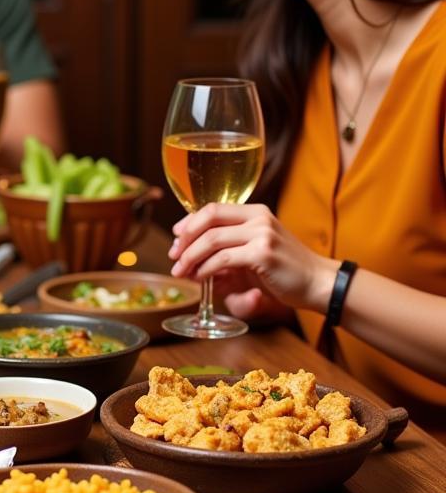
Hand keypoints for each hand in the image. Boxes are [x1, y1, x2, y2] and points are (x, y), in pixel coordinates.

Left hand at [168, 203, 336, 314]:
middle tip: (173, 255)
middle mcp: (258, 217)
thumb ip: (227, 250)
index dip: (189, 222)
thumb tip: (191, 258)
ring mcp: (261, 233)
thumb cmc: (284, 271)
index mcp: (255, 212)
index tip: (176, 237)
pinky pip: (223, 259)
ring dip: (190, 257)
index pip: (212, 208)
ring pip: (211, 240)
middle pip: (208, 219)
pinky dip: (206, 269)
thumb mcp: (254, 252)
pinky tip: (200, 278)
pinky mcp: (263, 253)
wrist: (318, 283)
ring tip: (181, 271)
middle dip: (185, 238)